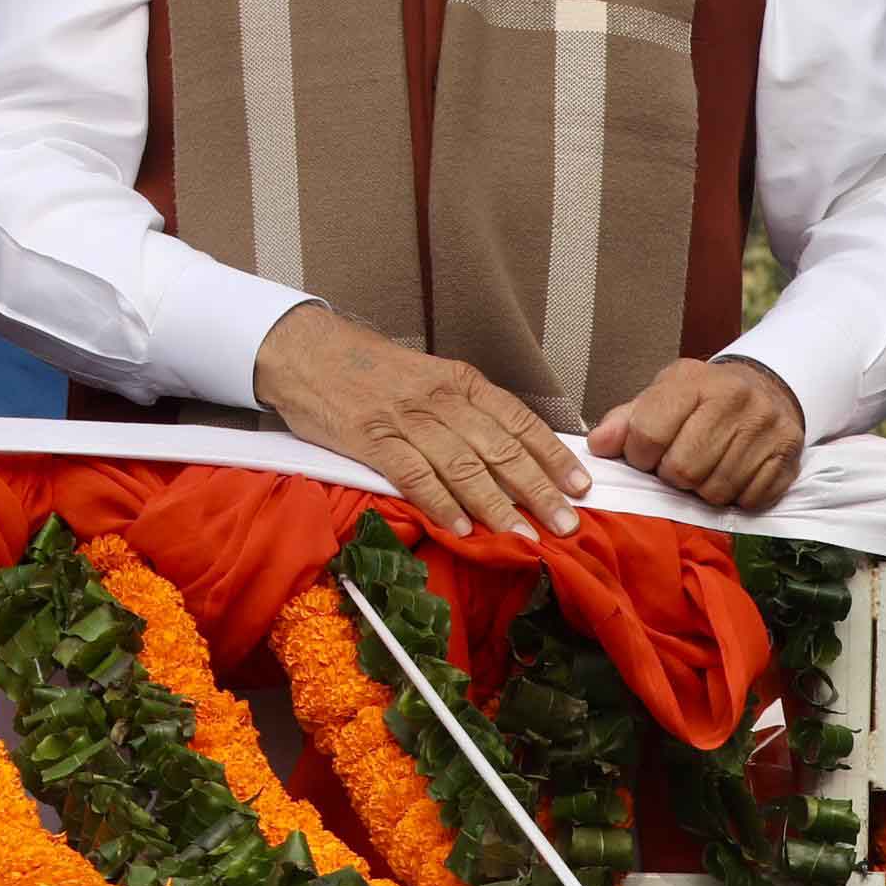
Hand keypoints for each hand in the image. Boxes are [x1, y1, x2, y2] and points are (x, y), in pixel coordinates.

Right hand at [252, 302, 585, 540]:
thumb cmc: (369, 369)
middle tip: (565, 523)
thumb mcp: (427, 378)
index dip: (552, 455)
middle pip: (499, 448)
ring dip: (497, 504)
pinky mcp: (371, 437)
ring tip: (524, 535)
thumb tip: (509, 456)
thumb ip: (464, 411)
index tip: (580, 486)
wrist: (305, 350)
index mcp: (459, 380)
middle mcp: (440, 398)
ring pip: (463, 465)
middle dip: (538, 489)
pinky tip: (461, 528)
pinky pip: (414, 474)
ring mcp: (406, 418)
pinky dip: (440, 503)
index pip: (519, 420)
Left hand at [588, 356, 804, 509]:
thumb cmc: (702, 397)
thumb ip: (625, 420)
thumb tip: (597, 446)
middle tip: (676, 466)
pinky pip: (750, 500)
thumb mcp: (661, 394)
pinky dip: (735, 497)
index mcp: (694, 381)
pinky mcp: (788, 456)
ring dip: (702, 491)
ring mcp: (766, 428)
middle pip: (683, 469)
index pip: (649, 432)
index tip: (643, 455)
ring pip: (716, 490)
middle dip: (671, 476)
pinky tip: (731, 476)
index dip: (638, 455)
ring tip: (703, 470)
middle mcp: (734, 400)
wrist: (765, 389)